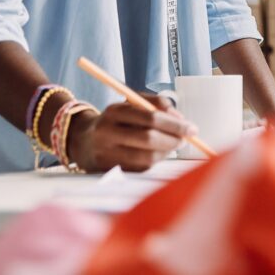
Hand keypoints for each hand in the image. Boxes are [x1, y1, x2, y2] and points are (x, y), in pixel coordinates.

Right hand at [66, 95, 196, 172]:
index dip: (174, 124)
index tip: (191, 127)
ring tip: (174, 144)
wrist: (83, 140)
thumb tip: (180, 118)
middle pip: (148, 139)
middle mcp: (107, 133)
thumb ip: (156, 104)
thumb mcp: (130, 103)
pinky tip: (159, 152)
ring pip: (147, 157)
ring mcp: (107, 155)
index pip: (150, 118)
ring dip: (167, 151)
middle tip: (186, 138)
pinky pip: (141, 168)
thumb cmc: (116, 120)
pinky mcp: (110, 171)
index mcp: (114, 112)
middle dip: (173, 139)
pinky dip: (156, 160)